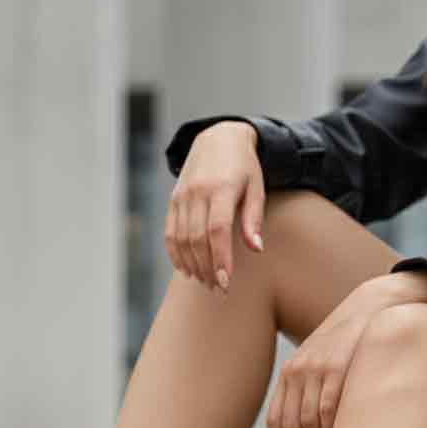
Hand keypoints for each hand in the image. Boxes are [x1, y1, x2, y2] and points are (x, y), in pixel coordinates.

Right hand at [164, 121, 265, 292]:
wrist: (217, 138)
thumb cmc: (244, 168)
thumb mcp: (256, 188)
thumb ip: (253, 219)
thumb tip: (256, 249)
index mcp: (221, 188)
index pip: (217, 230)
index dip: (220, 258)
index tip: (225, 282)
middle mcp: (197, 192)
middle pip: (197, 239)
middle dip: (207, 269)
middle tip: (219, 290)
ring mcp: (182, 197)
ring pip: (181, 240)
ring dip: (193, 266)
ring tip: (206, 282)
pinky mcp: (173, 201)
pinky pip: (170, 234)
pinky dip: (176, 255)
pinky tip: (187, 270)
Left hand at [266, 270, 426, 427]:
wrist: (373, 308)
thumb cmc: (350, 341)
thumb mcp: (322, 360)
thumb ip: (311, 387)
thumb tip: (308, 427)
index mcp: (290, 373)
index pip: (275, 418)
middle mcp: (298, 371)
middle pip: (290, 426)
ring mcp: (316, 369)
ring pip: (308, 422)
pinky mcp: (337, 368)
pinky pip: (328, 410)